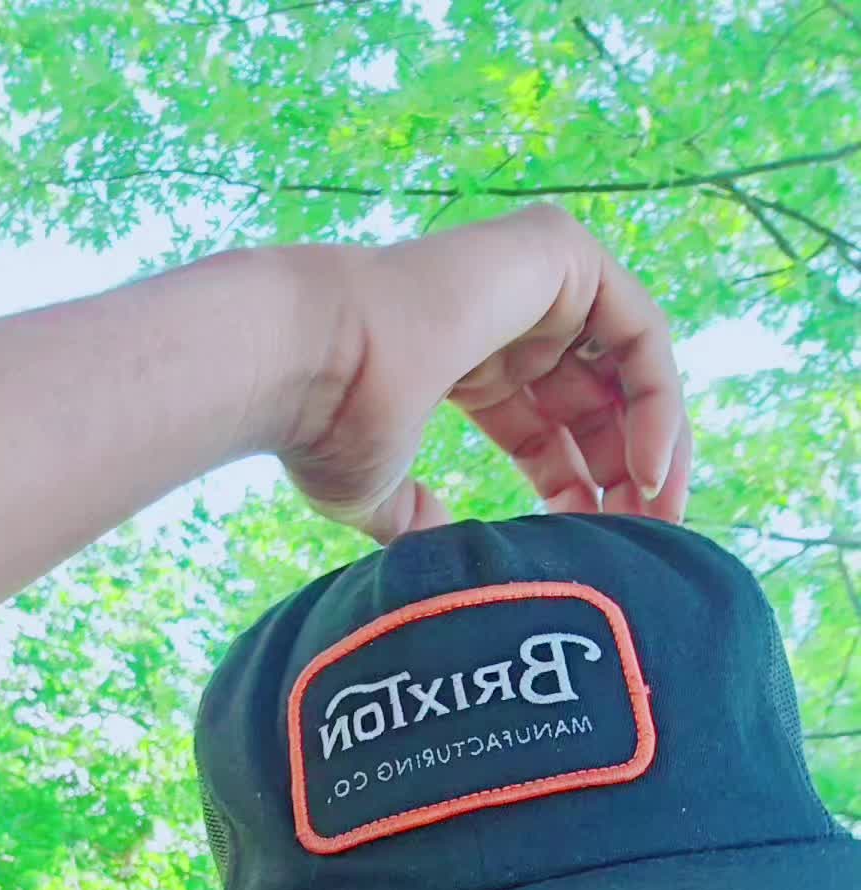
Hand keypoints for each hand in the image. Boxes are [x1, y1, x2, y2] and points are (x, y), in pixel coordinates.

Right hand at [276, 204, 690, 544]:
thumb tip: (431, 557)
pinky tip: (647, 470)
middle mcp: (507, 318)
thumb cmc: (326, 427)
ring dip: (655, 447)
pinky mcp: (560, 253)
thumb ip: (414, 521)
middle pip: (598, 407)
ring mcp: (535, 278)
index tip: (595, 557)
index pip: (551, 433)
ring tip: (656, 520)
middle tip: (640, 546)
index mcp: (467, 367)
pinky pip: (640, 335)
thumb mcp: (378, 494)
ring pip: (630, 371)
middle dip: (626, 479)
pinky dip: (657, 404)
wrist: (310, 365)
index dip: (581, 494)